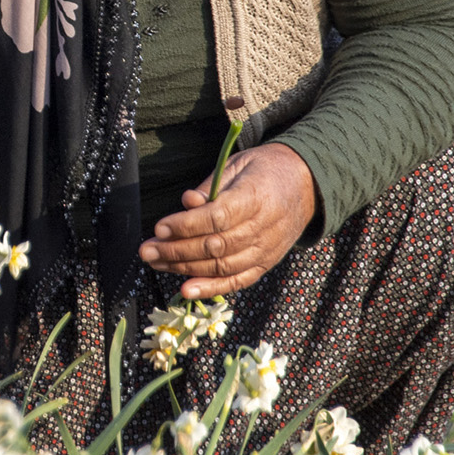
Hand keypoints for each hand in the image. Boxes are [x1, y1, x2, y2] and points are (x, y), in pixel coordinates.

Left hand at [137, 142, 318, 298]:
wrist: (306, 185)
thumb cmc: (265, 170)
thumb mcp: (237, 164)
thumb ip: (211, 186)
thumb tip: (186, 203)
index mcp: (256, 196)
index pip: (217, 217)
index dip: (186, 226)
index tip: (159, 228)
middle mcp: (264, 227)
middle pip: (215, 246)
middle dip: (176, 251)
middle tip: (146, 249)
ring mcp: (267, 249)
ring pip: (222, 266)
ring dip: (185, 269)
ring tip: (156, 263)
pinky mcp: (267, 263)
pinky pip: (238, 281)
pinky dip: (212, 288)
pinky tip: (186, 290)